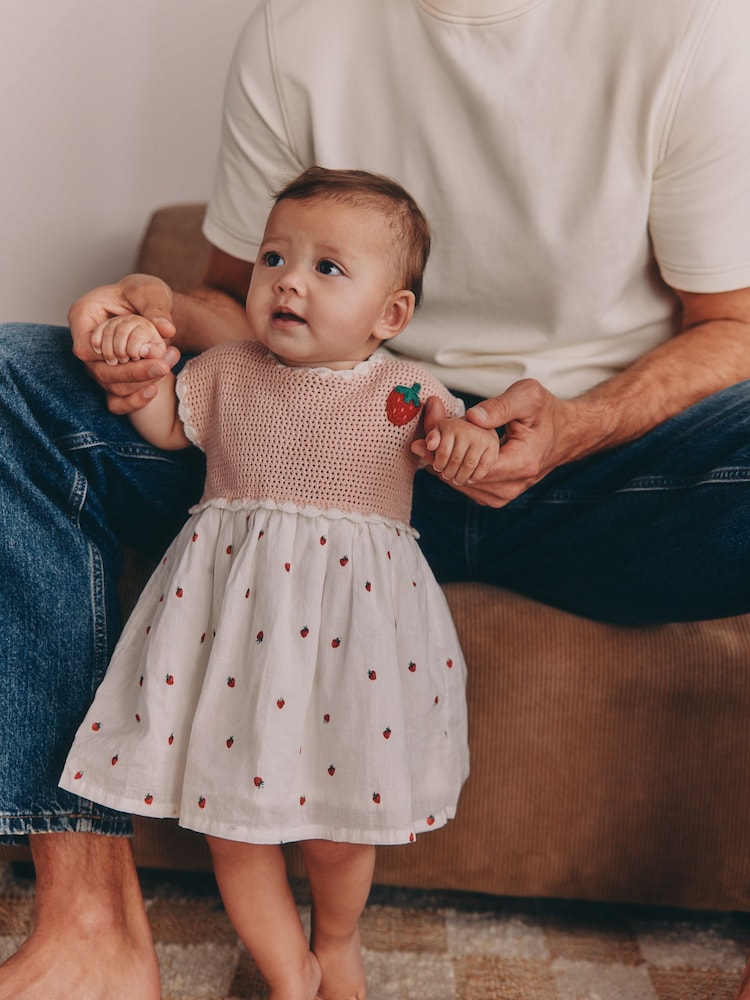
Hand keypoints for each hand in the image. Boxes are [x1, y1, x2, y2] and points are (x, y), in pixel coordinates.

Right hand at [69, 274, 180, 413]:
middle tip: (163, 366)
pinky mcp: (112, 377)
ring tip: (168, 365)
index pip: (85, 348)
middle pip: (99, 371)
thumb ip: (156, 308)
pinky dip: (134, 400)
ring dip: (140, 382)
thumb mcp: (150, 292)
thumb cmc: (142, 292)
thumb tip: (167, 330)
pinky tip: (155, 390)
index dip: (111, 354)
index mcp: (83, 316)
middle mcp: (87, 343)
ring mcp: (98, 363)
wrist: (147, 306)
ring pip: (111, 386)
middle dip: (133, 372)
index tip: (144, 351)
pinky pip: (116, 400)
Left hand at [412, 380, 579, 506]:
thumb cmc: (546, 412)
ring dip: (443, 464)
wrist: (564, 434)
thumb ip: (500, 406)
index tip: (429, 436)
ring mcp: (503, 496)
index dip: (445, 453)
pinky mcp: (496, 496)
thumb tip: (471, 418)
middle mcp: (511, 487)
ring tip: (433, 441)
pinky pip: (465, 486)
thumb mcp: (528, 396)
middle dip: (439, 457)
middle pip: (461, 478)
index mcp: (520, 464)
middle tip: (422, 437)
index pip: (471, 468)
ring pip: (459, 485)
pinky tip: (447, 452)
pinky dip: (453, 469)